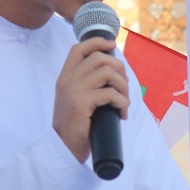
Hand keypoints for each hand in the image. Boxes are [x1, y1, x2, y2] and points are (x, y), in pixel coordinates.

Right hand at [53, 37, 129, 162]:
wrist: (64, 148)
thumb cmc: (75, 127)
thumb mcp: (76, 100)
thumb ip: (86, 85)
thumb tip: (113, 74)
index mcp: (64, 77)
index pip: (78, 48)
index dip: (97, 42)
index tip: (112, 45)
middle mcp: (67, 81)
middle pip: (99, 58)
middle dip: (119, 69)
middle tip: (125, 87)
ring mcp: (73, 91)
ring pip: (107, 73)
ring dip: (123, 87)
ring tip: (124, 102)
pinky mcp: (81, 103)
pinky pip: (110, 94)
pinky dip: (122, 102)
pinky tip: (122, 112)